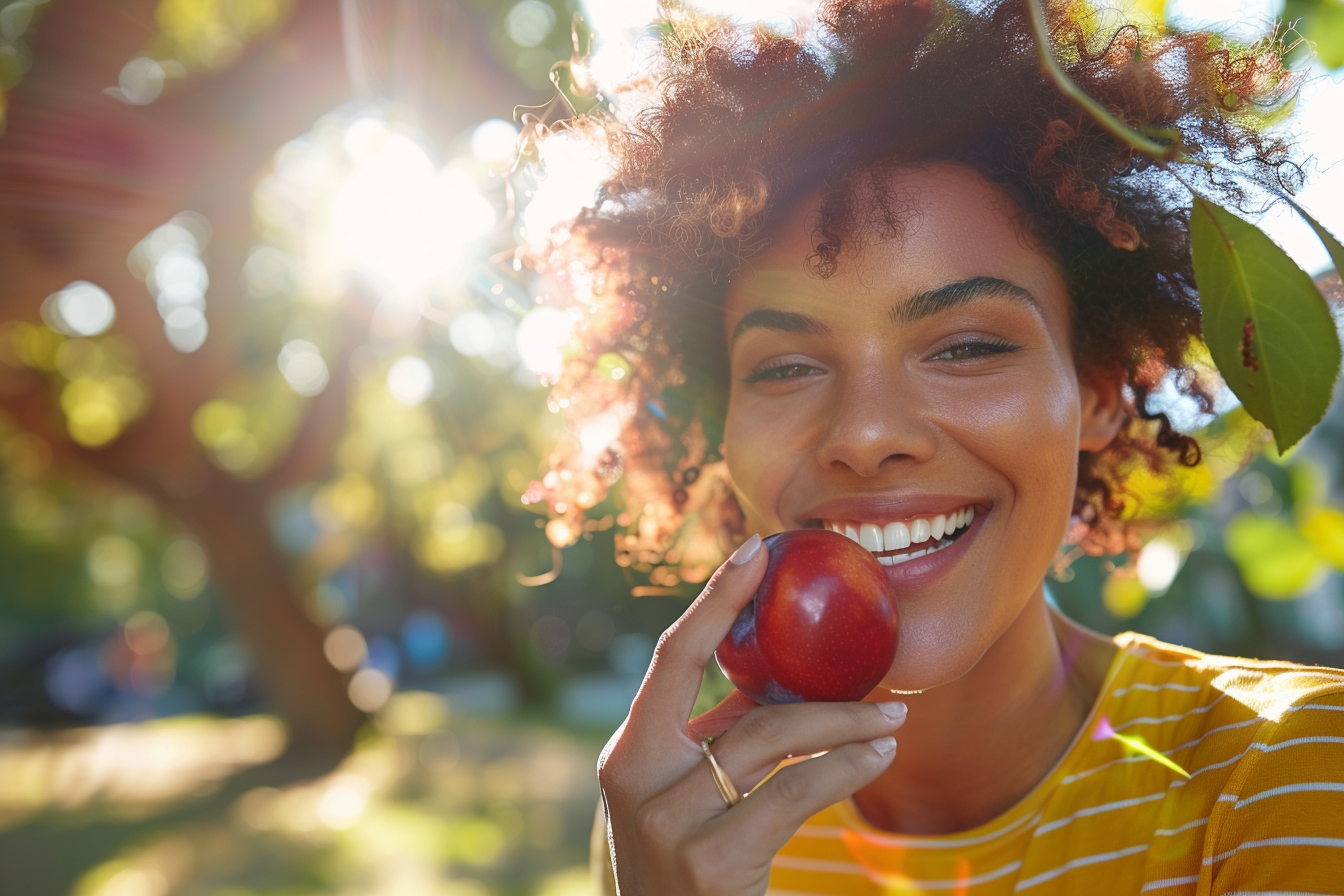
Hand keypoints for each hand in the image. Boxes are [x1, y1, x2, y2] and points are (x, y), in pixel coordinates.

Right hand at [596, 534, 906, 895]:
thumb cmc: (687, 872)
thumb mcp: (682, 803)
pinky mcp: (710, 860)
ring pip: (774, 745)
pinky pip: (793, 793)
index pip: (673, 657)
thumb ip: (713, 743)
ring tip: (892, 725)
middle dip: (817, 689)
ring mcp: (669, 822)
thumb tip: (776, 681)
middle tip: (879, 679)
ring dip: (846, 730)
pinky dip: (843, 769)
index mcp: (628, 755)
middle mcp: (637, 781)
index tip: (756, 551)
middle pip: (742, 708)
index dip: (716, 598)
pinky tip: (874, 759)